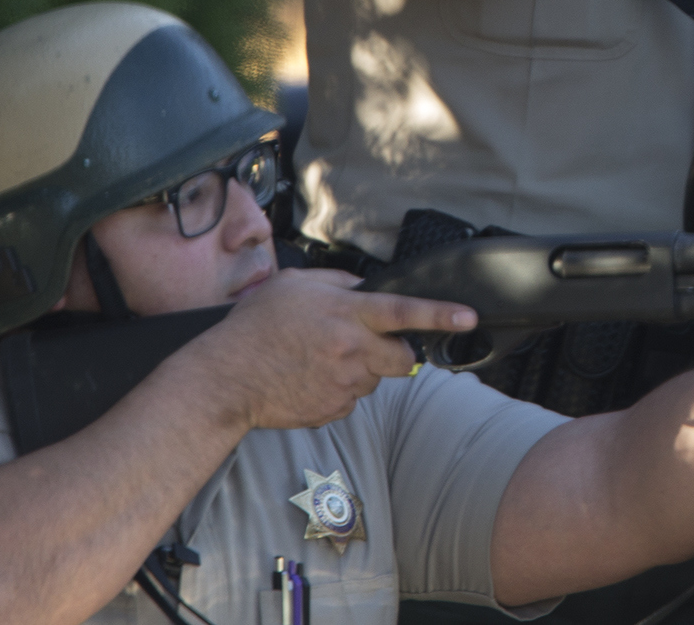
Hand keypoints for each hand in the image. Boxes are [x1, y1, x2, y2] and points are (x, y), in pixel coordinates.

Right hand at [187, 269, 475, 430]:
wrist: (225, 378)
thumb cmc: (254, 327)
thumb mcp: (294, 284)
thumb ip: (336, 283)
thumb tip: (362, 288)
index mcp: (347, 313)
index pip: (406, 312)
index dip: (442, 315)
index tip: (469, 317)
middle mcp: (351, 349)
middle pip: (403, 359)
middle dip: (395, 353)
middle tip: (363, 346)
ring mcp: (344, 383)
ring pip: (375, 379)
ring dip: (360, 370)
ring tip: (319, 360)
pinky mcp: (333, 410)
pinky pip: (351, 400)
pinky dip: (338, 391)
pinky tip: (309, 380)